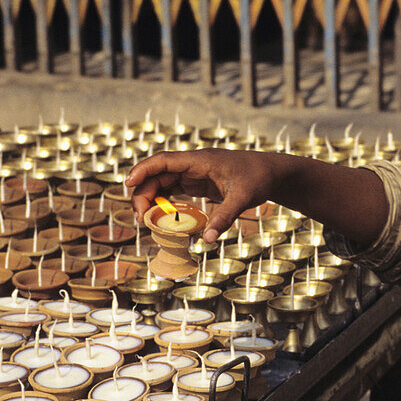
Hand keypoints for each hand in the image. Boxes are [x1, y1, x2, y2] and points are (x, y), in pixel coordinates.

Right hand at [124, 149, 278, 242]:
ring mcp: (194, 172)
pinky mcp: (198, 182)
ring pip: (163, 181)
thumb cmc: (259, 179)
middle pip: (158, 174)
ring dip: (151, 198)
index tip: (128, 183)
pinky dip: (164, 201)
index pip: (164, 160)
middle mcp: (193, 164)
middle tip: (141, 219)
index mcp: (200, 160)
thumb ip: (224, 217)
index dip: (143, 170)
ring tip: (147, 221)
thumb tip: (206, 240)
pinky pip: (173, 189)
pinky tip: (160, 216)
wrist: (273, 173)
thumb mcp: (244, 198)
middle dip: (144, 193)